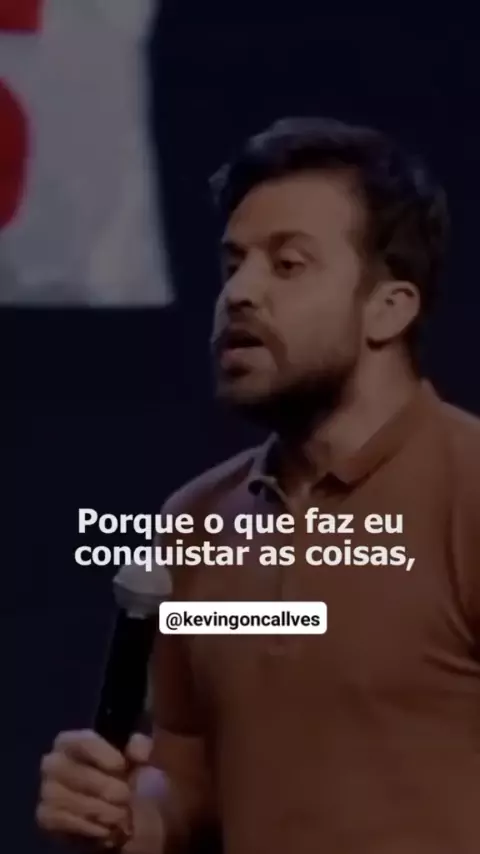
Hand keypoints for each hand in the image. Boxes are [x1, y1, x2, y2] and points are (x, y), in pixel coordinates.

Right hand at [36, 729, 156, 849]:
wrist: (115, 812)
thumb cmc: (124, 777)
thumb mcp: (139, 759)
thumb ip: (141, 748)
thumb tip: (136, 747)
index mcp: (73, 741)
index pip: (81, 740)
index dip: (101, 752)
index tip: (122, 766)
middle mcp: (53, 761)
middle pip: (74, 772)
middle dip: (105, 786)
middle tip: (127, 796)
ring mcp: (47, 790)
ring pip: (67, 798)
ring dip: (99, 809)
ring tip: (122, 815)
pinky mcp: (46, 816)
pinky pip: (62, 821)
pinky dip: (88, 826)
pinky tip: (107, 829)